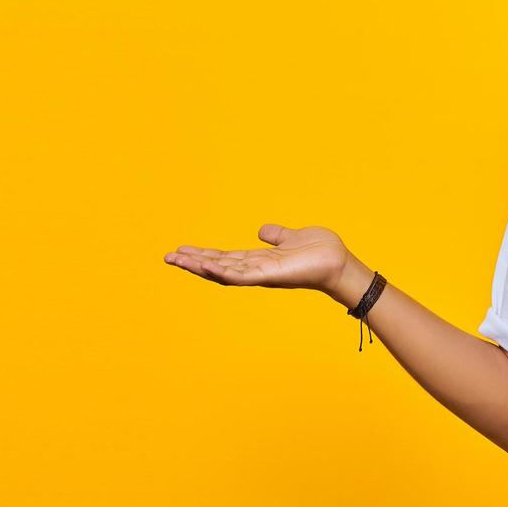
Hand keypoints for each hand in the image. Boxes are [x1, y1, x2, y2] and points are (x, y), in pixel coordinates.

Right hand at [164, 224, 360, 296]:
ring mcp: (261, 274)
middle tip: (168, 257)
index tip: (182, 249)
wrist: (339, 262)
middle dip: (193, 262)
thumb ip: (276, 236)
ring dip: (200, 266)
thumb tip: (261, 231)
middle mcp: (256, 269)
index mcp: (259, 260)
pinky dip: (222, 271)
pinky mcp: (270, 276)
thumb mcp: (292, 237)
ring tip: (177, 260)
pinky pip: (240, 275)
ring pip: (223, 272)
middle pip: (218, 266)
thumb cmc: (320, 252)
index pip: (225, 258)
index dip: (204, 254)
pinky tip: (205, 265)